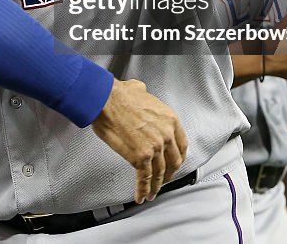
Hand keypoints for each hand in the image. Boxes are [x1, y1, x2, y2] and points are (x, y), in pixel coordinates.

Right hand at [92, 79, 186, 203]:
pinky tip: (141, 196)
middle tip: (163, 180)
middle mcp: (166, 135)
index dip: (177, 158)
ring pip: (159, 173)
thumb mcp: (140, 90)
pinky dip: (143, 190)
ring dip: (156, 186)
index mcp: (170, 120)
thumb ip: (145, 95)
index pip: (181, 145)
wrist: (105, 100)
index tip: (173, 164)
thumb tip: (139, 92)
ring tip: (151, 194)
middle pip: (173, 162)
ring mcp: (154, 148)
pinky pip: (144, 178)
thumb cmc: (119, 94)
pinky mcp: (140, 158)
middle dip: (169, 174)